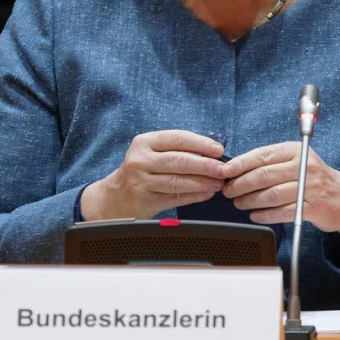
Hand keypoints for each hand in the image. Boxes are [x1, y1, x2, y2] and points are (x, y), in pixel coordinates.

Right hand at [81, 131, 227, 220]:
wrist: (115, 197)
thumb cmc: (141, 171)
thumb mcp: (151, 153)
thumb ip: (176, 149)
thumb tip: (211, 151)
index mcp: (144, 142)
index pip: (177, 138)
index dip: (201, 143)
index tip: (219, 149)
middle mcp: (140, 160)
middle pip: (179, 161)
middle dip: (206, 165)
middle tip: (223, 169)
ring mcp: (141, 182)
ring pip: (178, 181)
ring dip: (203, 182)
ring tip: (218, 183)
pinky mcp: (145, 201)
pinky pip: (175, 198)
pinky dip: (194, 196)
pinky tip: (206, 194)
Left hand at [221, 142, 339, 244]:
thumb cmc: (314, 178)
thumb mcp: (297, 161)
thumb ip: (272, 162)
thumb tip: (238, 168)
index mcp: (295, 151)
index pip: (262, 155)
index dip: (240, 164)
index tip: (225, 171)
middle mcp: (303, 167)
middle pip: (264, 175)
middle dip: (240, 184)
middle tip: (228, 191)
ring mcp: (309, 188)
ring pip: (271, 194)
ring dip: (250, 200)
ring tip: (238, 203)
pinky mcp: (312, 208)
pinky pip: (282, 212)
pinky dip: (265, 215)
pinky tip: (255, 215)